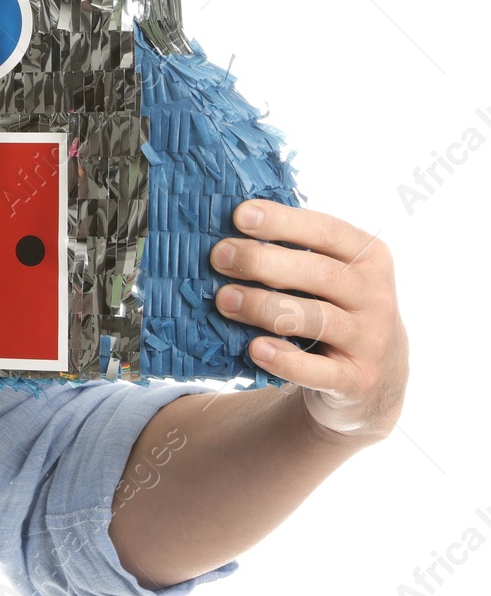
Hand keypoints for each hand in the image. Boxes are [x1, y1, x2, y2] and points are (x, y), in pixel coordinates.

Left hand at [210, 200, 407, 441]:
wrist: (373, 377)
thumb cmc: (332, 307)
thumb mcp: (328, 274)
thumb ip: (293, 252)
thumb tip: (229, 231)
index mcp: (370, 257)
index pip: (327, 231)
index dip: (283, 221)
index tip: (240, 215)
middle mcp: (376, 297)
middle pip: (319, 273)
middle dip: (263, 262)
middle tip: (219, 257)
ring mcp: (371, 341)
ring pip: (316, 319)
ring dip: (264, 307)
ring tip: (224, 299)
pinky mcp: (357, 381)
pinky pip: (319, 371)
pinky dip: (285, 359)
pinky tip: (255, 348)